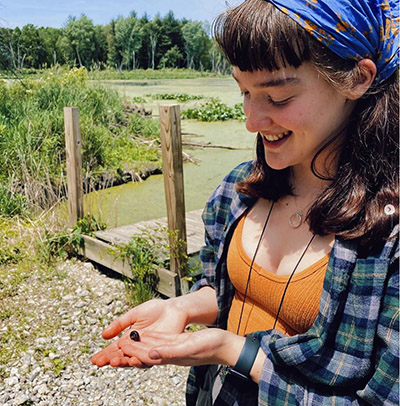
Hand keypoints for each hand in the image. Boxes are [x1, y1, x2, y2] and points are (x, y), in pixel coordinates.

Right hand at [91, 298, 188, 367]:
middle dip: (111, 360)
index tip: (95, 359)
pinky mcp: (158, 352)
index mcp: (129, 338)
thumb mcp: (134, 314)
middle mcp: (137, 346)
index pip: (115, 349)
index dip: (105, 355)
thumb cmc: (156, 310)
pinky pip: (149, 359)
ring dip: (123, 362)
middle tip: (101, 362)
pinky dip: (140, 360)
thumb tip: (103, 335)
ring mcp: (147, 350)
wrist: (173, 309)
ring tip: (114, 361)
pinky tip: (132, 359)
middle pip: (122, 357)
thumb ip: (120, 324)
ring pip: (133, 360)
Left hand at [117, 328, 244, 367]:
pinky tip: (143, 335)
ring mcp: (173, 348)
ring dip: (137, 345)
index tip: (119, 347)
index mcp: (171, 357)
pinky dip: (149, 339)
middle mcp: (169, 353)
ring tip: (122, 341)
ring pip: (151, 346)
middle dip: (130, 351)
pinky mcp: (178, 342)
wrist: (223, 345)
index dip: (132, 352)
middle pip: (145, 352)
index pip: (146, 355)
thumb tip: (150, 354)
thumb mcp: (189, 347)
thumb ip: (170, 351)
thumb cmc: (209, 347)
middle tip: (114, 347)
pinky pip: (160, 341)